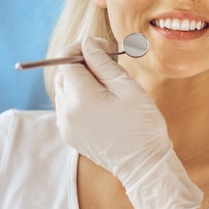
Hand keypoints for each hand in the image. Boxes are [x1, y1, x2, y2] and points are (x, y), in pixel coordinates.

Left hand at [54, 37, 202, 208]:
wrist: (144, 164)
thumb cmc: (142, 125)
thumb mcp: (127, 88)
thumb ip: (103, 63)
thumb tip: (88, 44)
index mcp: (81, 97)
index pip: (66, 60)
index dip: (82, 48)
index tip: (101, 46)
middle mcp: (66, 112)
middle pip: (63, 75)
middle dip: (82, 63)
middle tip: (108, 63)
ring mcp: (66, 125)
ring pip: (65, 91)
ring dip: (81, 81)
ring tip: (108, 85)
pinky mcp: (70, 135)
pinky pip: (68, 107)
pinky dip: (80, 98)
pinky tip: (102, 102)